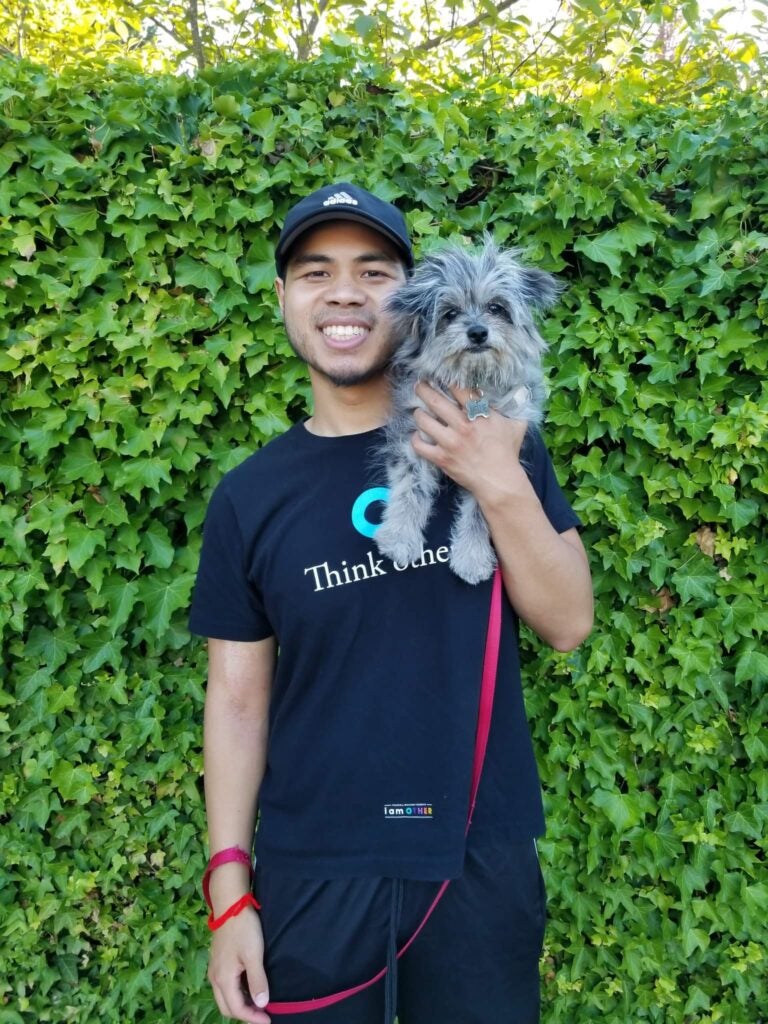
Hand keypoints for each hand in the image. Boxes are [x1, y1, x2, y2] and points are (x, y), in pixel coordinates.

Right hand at [208, 908, 270, 1023]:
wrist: (230, 905)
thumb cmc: (244, 929)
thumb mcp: (254, 955)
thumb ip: (257, 980)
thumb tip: (261, 1005)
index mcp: (223, 979)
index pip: (236, 1009)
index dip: (252, 1018)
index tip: (268, 1020)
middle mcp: (215, 978)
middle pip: (227, 1007)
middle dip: (244, 1015)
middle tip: (263, 1015)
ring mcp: (214, 970)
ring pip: (224, 997)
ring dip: (240, 1005)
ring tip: (258, 1004)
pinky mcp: (217, 962)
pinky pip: (224, 987)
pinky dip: (236, 994)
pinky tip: (248, 988)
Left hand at [411, 382, 529, 504]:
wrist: (500, 481)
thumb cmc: (508, 453)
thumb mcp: (516, 425)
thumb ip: (515, 407)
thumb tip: (521, 391)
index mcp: (480, 414)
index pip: (458, 389)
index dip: (447, 380)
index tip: (440, 376)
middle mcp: (463, 425)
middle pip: (435, 400)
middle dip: (423, 389)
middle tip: (419, 385)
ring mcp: (450, 442)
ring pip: (423, 420)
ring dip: (418, 413)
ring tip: (418, 411)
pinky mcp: (441, 458)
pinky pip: (419, 445)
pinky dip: (415, 439)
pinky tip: (418, 435)